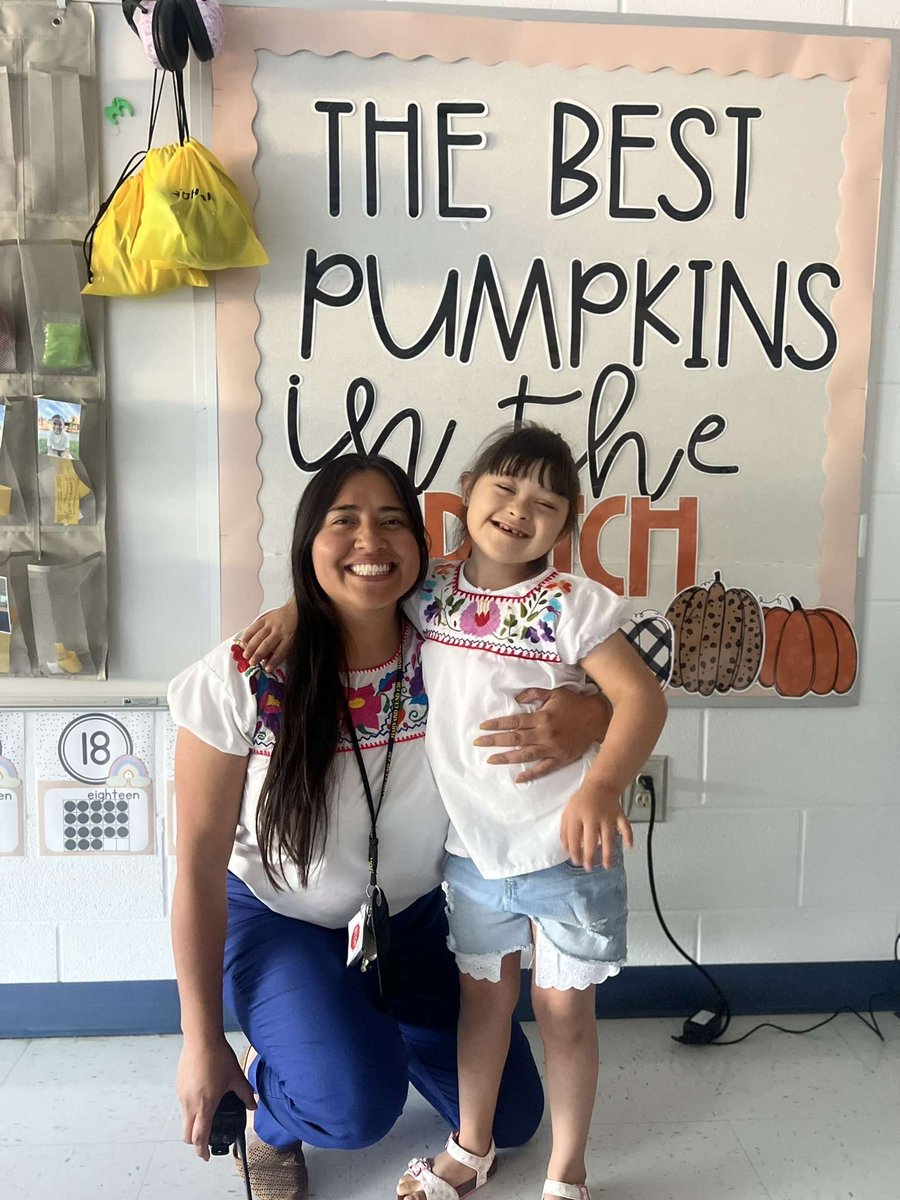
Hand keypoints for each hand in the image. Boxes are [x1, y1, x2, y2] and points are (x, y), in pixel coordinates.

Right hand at [177, 1037, 256, 1160]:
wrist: (201, 1038)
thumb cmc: (218, 1057)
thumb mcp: (236, 1077)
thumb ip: (246, 1094)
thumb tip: (253, 1106)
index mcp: (205, 1105)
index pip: (200, 1137)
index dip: (203, 1150)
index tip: (207, 1156)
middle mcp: (190, 1104)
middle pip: (188, 1134)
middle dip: (196, 1142)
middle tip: (207, 1141)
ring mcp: (182, 1095)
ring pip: (185, 1119)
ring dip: (194, 1123)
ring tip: (209, 1113)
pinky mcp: (179, 1086)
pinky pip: (184, 1104)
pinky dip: (191, 1108)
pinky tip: (204, 1095)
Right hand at [243, 601, 296, 668]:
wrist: (297, 610)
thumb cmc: (296, 627)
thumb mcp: (296, 640)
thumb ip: (285, 649)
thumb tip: (271, 661)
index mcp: (289, 637)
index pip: (281, 651)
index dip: (273, 661)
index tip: (267, 668)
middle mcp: (280, 630)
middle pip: (267, 644)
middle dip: (258, 655)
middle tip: (252, 663)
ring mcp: (272, 623)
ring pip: (259, 636)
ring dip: (251, 646)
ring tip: (246, 655)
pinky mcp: (266, 618)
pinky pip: (255, 626)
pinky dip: (248, 633)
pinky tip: (244, 641)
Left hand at [474, 687, 612, 782]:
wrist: (597, 717)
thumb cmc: (574, 703)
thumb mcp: (554, 693)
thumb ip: (534, 694)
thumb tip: (516, 699)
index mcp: (541, 717)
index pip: (514, 721)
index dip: (497, 725)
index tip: (482, 727)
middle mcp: (544, 733)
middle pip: (515, 738)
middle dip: (494, 741)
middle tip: (478, 743)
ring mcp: (552, 748)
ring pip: (525, 755)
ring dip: (506, 758)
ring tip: (490, 760)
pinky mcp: (560, 758)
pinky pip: (543, 768)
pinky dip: (530, 774)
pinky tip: (517, 778)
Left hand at [560, 782, 632, 870]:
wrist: (600, 784)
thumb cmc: (583, 800)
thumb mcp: (568, 812)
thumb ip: (565, 830)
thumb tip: (566, 849)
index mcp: (578, 815)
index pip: (573, 837)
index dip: (574, 851)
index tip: (576, 861)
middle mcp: (593, 817)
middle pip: (591, 840)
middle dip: (590, 856)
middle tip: (589, 867)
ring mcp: (608, 816)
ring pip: (608, 837)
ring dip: (608, 853)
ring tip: (607, 865)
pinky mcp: (619, 815)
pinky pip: (626, 826)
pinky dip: (628, 836)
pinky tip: (628, 847)